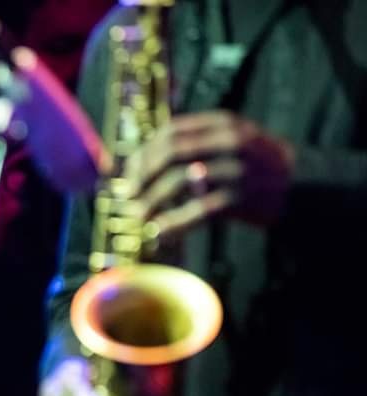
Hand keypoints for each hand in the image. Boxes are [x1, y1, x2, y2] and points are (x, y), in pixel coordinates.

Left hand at [125, 110, 295, 240]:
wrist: (304, 187)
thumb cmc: (257, 168)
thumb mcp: (231, 143)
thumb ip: (196, 145)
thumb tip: (144, 163)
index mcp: (223, 124)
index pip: (171, 131)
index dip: (144, 153)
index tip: (129, 173)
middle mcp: (229, 141)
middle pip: (171, 152)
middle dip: (143, 176)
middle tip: (129, 196)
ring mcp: (236, 169)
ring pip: (179, 180)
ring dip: (152, 200)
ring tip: (139, 215)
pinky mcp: (241, 198)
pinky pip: (197, 210)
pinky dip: (173, 222)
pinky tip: (159, 231)